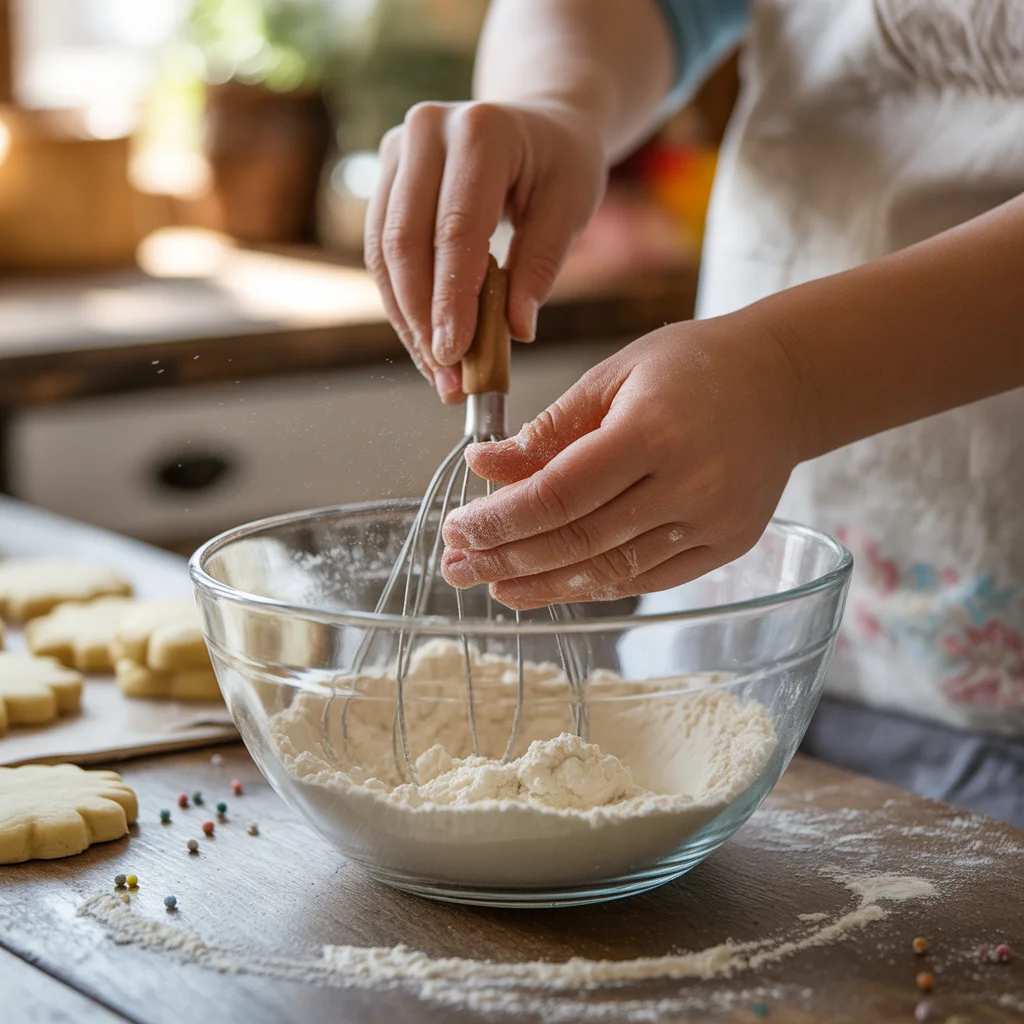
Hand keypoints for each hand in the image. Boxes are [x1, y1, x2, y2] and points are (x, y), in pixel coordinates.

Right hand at [363, 100, 605, 401]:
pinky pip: (380, 252)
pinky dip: (402, 303)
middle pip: (405, 242)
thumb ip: (542, 265)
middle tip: (447, 377)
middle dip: (422, 318)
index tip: (454, 355)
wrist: (538, 125)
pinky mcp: (384, 177)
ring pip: (383, 252)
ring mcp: (396, 150)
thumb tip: (516, 331)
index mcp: (481, 131)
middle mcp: (426, 131)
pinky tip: (426, 343)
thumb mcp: (571, 208)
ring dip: (407, 320)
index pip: (456, 230)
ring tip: (439, 372)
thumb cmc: (561, 165)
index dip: (450, 299)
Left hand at [439, 312, 808, 607]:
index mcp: (653, 430)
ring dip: (544, 585)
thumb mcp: (614, 376)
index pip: (558, 494)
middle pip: (578, 540)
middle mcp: (688, 484)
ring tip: (495, 587)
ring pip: (612, 571)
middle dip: (508, 559)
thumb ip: (550, 430)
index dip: (500, 520)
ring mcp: (713, 522)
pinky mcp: (727, 545)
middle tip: (458, 568)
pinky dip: (595, 585)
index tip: (456, 529)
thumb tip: (483, 467)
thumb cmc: (692, 367)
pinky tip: (552, 586)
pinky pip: (648, 580)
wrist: (786, 381)